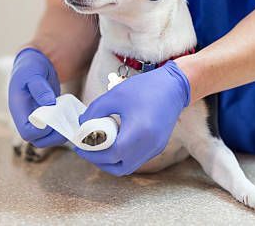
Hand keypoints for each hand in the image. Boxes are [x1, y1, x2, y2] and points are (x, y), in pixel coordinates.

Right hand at [8, 48, 67, 146]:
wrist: (33, 63)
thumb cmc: (30, 66)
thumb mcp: (33, 72)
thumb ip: (39, 88)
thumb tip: (49, 104)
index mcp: (18, 108)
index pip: (27, 132)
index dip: (41, 131)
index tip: (55, 119)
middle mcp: (26, 117)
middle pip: (38, 140)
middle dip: (54, 136)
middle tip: (68, 123)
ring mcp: (36, 118)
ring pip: (47, 138)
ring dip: (60, 133)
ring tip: (72, 120)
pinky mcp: (46, 116)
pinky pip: (54, 129)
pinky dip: (64, 126)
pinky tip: (73, 117)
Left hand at [75, 61, 190, 175]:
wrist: (174, 86)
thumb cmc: (145, 88)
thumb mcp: (114, 96)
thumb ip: (94, 111)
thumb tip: (82, 125)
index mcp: (138, 133)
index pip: (111, 155)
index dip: (92, 153)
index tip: (80, 146)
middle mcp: (148, 145)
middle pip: (119, 167)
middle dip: (100, 161)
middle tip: (88, 150)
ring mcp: (155, 148)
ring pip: (128, 167)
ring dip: (112, 162)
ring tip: (100, 148)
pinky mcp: (158, 146)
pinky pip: (137, 159)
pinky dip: (123, 157)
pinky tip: (115, 143)